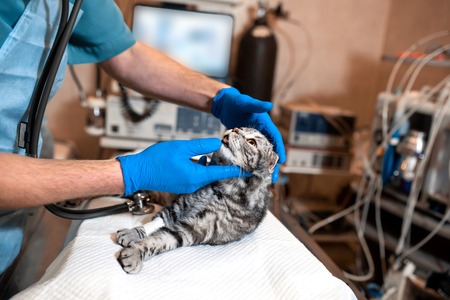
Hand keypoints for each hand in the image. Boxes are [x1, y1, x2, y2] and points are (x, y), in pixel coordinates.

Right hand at [117, 138, 249, 194]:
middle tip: (235, 156)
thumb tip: (217, 143)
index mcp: (196, 176)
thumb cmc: (156, 160)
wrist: (137, 172)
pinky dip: (202, 169)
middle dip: (225, 166)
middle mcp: (194, 185)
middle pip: (215, 175)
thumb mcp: (181, 147)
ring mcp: (187, 187)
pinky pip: (197, 177)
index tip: (250, 170)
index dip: (237, 170)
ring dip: (212, 166)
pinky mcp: (181, 185)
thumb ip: (201, 145)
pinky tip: (201, 158)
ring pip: (206, 176)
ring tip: (218, 154)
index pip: (222, 173)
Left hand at [212, 87, 285, 181]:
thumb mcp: (246, 102)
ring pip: (260, 156)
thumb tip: (269, 105)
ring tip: (264, 181)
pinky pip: (249, 156)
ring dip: (262, 168)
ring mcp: (252, 140)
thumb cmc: (237, 101)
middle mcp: (261, 133)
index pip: (275, 138)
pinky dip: (250, 165)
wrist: (225, 104)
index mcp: (265, 124)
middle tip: (273, 178)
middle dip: (272, 165)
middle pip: (269, 151)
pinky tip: (249, 175)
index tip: (282, 160)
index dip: (279, 149)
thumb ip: (256, 104)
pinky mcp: (244, 144)